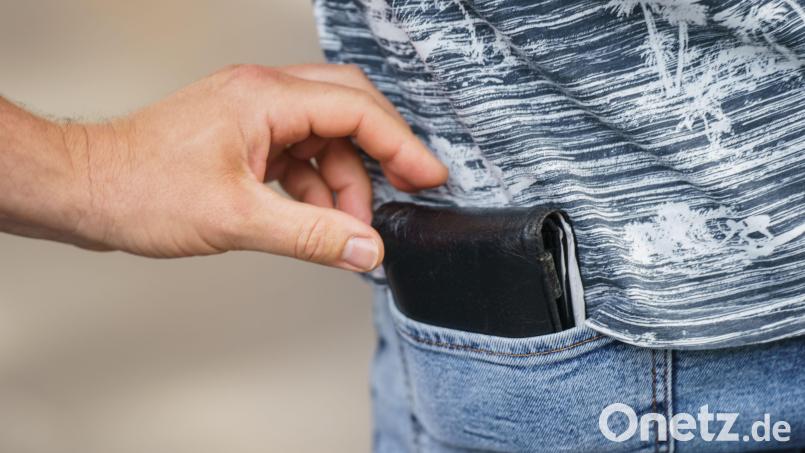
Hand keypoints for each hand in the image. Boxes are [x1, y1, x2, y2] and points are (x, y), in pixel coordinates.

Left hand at [1, 64, 446, 270]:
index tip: (429, 176)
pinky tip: (316, 219)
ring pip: (324, 137)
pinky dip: (315, 186)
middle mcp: (262, 94)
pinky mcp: (242, 136)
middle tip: (409, 189)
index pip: (356, 110)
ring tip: (347, 228)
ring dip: (343, 181)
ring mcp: (252, 114)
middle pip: (348, 109)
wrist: (83, 189)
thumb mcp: (237, 219)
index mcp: (265, 98)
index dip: (402, 145)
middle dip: (381, 153)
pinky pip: (298, 154)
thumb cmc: (138, 188)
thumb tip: (367, 248)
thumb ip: (312, 234)